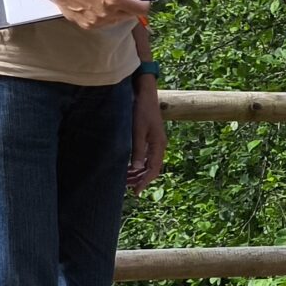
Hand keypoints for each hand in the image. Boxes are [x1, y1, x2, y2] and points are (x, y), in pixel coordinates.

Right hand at [49, 0, 148, 30]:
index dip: (144, 4)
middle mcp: (107, 14)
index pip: (141, 10)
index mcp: (114, 0)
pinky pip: (103, 23)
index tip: (142, 0)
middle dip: (129, 7)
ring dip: (117, 12)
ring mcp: (96, 22)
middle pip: (129, 16)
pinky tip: (95, 4)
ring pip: (116, 20)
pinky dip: (104, 15)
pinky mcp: (87, 25)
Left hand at [127, 77, 166, 191]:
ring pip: (149, 163)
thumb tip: (138, 168)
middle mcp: (159, 145)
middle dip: (140, 179)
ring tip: (126, 179)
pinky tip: (129, 167)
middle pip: (152, 169)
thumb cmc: (141, 110)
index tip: (135, 192)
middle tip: (127, 188)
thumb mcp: (138, 131)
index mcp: (159, 145)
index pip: (153, 169)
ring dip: (139, 173)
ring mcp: (155, 142)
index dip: (144, 182)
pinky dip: (138, 164)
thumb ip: (138, 149)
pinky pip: (146, 156)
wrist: (145, 94)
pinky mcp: (150, 138)